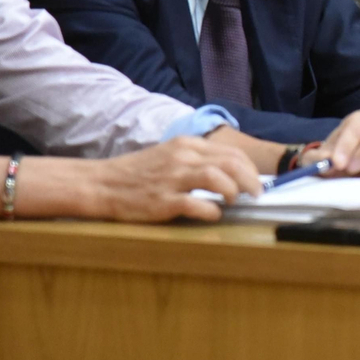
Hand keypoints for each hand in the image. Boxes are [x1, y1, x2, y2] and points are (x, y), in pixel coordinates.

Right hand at [89, 137, 261, 221]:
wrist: (102, 183)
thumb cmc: (139, 173)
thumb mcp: (171, 155)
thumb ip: (198, 160)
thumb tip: (232, 174)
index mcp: (187, 145)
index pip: (231, 153)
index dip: (250, 169)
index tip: (257, 182)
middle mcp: (182, 157)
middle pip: (230, 163)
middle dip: (250, 180)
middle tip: (256, 195)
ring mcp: (172, 178)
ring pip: (216, 178)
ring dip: (233, 191)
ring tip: (235, 202)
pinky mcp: (162, 200)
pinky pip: (195, 204)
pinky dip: (210, 210)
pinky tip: (214, 215)